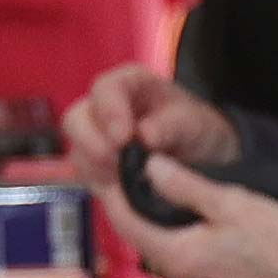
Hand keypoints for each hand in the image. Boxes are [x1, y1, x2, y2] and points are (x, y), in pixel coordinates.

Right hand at [63, 66, 242, 188]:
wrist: (201, 157)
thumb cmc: (194, 128)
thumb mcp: (193, 122)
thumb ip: (171, 125)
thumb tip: (144, 135)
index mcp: (129, 84)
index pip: (105, 89)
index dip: (108, 111)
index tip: (122, 138)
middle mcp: (105, 109)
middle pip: (76, 119)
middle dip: (92, 144)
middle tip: (118, 162)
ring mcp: (96, 139)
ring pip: (77, 152)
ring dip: (98, 170)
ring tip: (129, 181)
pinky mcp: (96, 168)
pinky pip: (87, 179)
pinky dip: (105, 188)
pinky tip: (126, 193)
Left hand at [105, 155, 277, 277]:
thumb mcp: (232, 203)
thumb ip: (185, 186)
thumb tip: (150, 167)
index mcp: (176, 256)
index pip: (124, 221)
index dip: (111, 191)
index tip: (106, 166)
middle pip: (140, 237)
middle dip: (130, 206)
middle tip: (126, 173)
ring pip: (161, 251)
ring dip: (154, 224)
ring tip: (152, 192)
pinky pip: (183, 264)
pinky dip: (176, 240)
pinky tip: (187, 222)